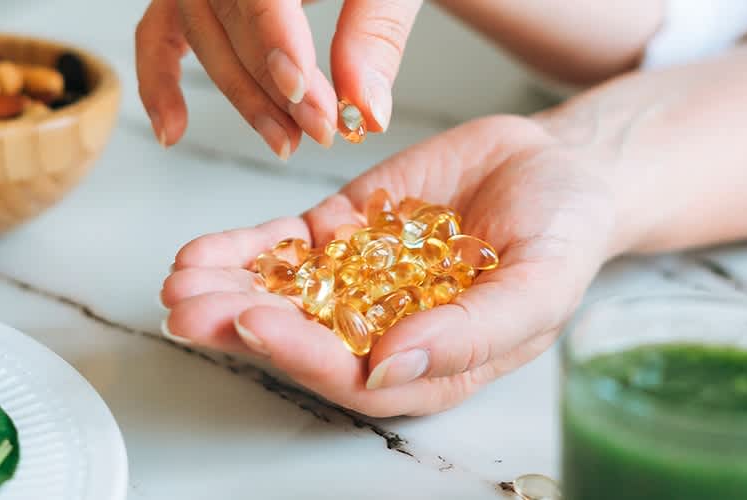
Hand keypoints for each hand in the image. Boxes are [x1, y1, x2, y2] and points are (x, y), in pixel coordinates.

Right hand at [135, 0, 421, 157]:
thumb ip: (378, 34)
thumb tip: (366, 113)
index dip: (274, 44)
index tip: (303, 94)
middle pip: (229, 18)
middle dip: (273, 85)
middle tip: (320, 130)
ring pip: (201, 35)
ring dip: (241, 97)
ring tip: (287, 142)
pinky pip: (160, 31)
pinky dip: (160, 80)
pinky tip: (173, 131)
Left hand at [158, 115, 626, 416]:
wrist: (559, 167)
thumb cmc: (565, 236)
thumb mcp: (539, 286)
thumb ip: (472, 332)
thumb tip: (393, 368)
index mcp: (432, 363)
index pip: (356, 376)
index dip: (303, 356)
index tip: (257, 325)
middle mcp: (388, 330)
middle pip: (304, 340)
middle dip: (242, 327)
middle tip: (192, 311)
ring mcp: (362, 280)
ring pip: (284, 295)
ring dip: (228, 292)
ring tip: (181, 283)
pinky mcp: (346, 233)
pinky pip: (287, 247)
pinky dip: (244, 249)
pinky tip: (202, 254)